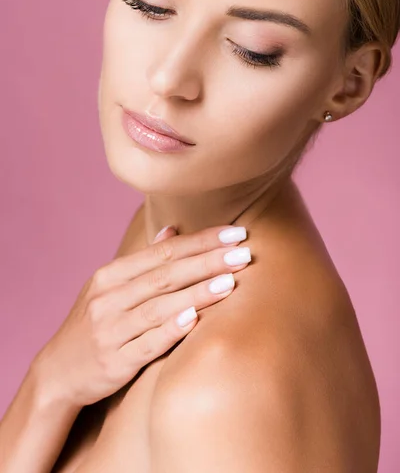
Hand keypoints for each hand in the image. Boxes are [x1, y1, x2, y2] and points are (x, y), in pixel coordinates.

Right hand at [32, 223, 250, 408]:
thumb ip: (144, 261)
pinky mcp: (114, 362)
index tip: (235, 233)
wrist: (59, 372)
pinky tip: (195, 319)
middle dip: (207, 262)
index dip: (201, 241)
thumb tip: (173, 230)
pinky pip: (146, 344)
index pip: (163, 252)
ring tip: (231, 282)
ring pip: (159, 307)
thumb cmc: (96, 323)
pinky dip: (170, 330)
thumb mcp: (110, 287)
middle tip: (243, 253)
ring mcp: (110, 331)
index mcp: (110, 275)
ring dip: (197, 293)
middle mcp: (108, 298)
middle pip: (165, 275)